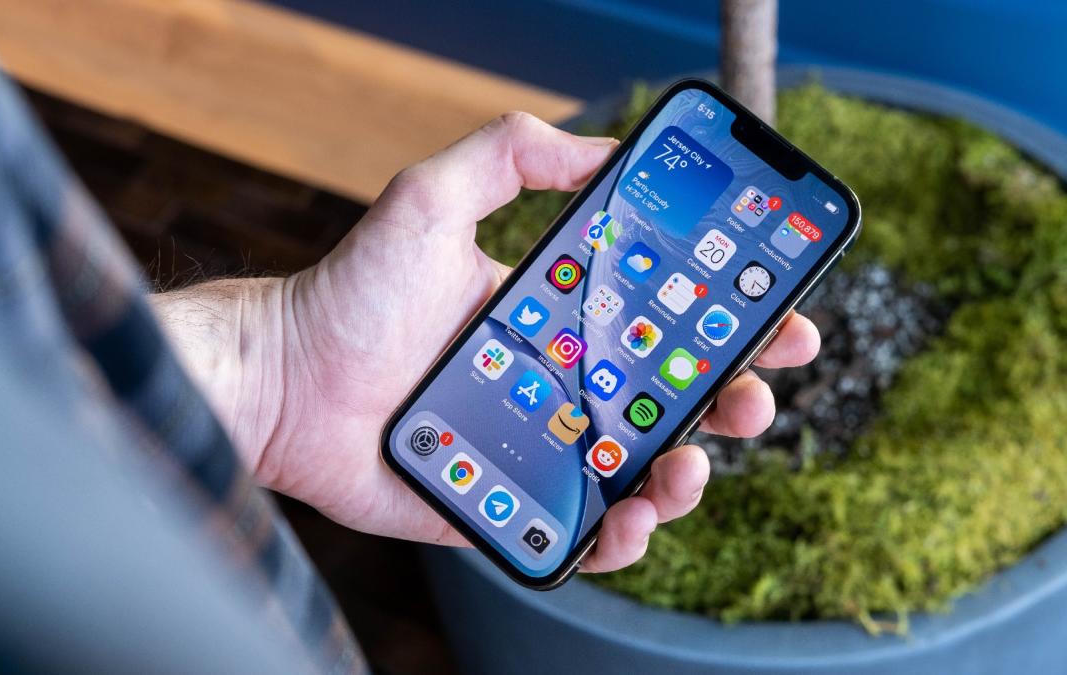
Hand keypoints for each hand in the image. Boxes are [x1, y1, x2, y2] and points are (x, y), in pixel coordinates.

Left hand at [154, 112, 819, 572]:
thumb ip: (510, 155)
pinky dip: (623, 535)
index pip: (664, 321)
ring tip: (688, 464)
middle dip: (734, 398)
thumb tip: (602, 147)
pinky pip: (585, 529)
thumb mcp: (430, 198)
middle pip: (673, 399)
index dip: (731, 322)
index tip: (780, 315)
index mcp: (561, 318)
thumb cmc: (350, 293)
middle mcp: (563, 382)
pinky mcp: (512, 503)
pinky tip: (632, 519)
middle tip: (755, 394)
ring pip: (642, 468)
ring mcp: (542, 446)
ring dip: (689, 472)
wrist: (285, 382)